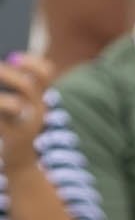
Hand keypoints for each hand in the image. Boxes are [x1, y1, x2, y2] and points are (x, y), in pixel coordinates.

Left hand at [0, 52, 53, 170]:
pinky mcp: (12, 137)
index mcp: (40, 98)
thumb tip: (8, 62)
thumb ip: (18, 86)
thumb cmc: (16, 127)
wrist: (22, 162)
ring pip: (14, 105)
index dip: (33, 63)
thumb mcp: (23, 105)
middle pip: (27, 86)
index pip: (46, 74)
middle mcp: (38, 111)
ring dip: (0, 99)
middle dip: (5, 74)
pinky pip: (1, 122)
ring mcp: (25, 126)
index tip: (13, 57)